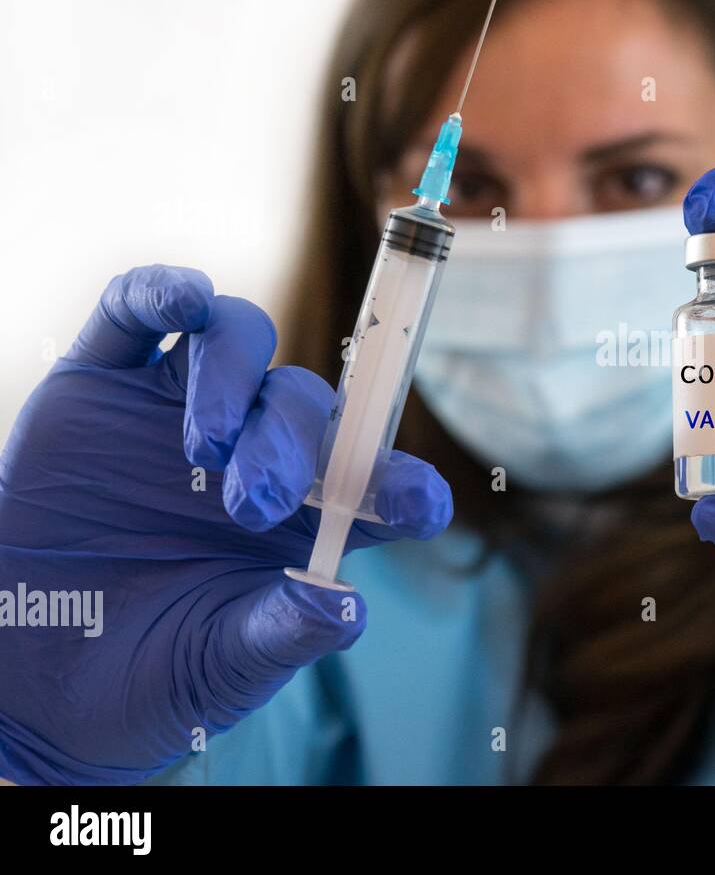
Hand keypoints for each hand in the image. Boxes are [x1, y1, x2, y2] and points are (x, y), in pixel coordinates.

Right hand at [0, 265, 451, 783]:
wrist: (28, 680)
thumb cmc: (145, 675)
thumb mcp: (222, 668)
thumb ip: (283, 633)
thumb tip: (347, 606)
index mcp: (307, 519)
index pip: (378, 479)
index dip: (408, 486)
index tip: (418, 508)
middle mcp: (256, 450)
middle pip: (305, 405)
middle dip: (293, 445)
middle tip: (257, 505)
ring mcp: (177, 412)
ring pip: (238, 340)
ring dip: (235, 380)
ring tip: (207, 447)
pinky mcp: (99, 386)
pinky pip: (135, 313)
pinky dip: (161, 292)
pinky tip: (181, 299)